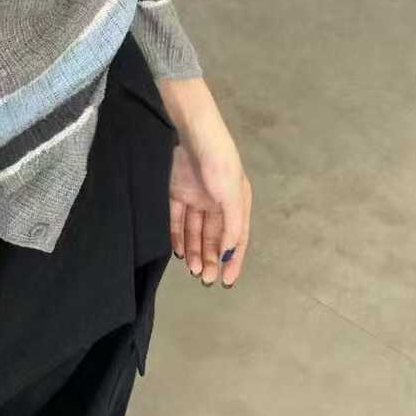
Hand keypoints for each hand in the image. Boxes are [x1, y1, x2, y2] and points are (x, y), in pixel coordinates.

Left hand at [156, 77, 252, 285]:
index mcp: (237, 203)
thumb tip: (231, 253)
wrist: (193, 134)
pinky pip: (177, 220)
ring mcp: (197, 198)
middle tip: (205, 279)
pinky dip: (178, 236)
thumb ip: (233, 225)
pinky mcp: (178, 192)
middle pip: (214, 237)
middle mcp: (218, 203)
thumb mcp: (233, 195)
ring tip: (192, 269)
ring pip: (195, 231)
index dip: (233, 261)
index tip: (227, 282)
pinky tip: (178, 251)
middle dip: (211, 258)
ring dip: (195, 251)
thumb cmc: (220, 163)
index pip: (237, 239)